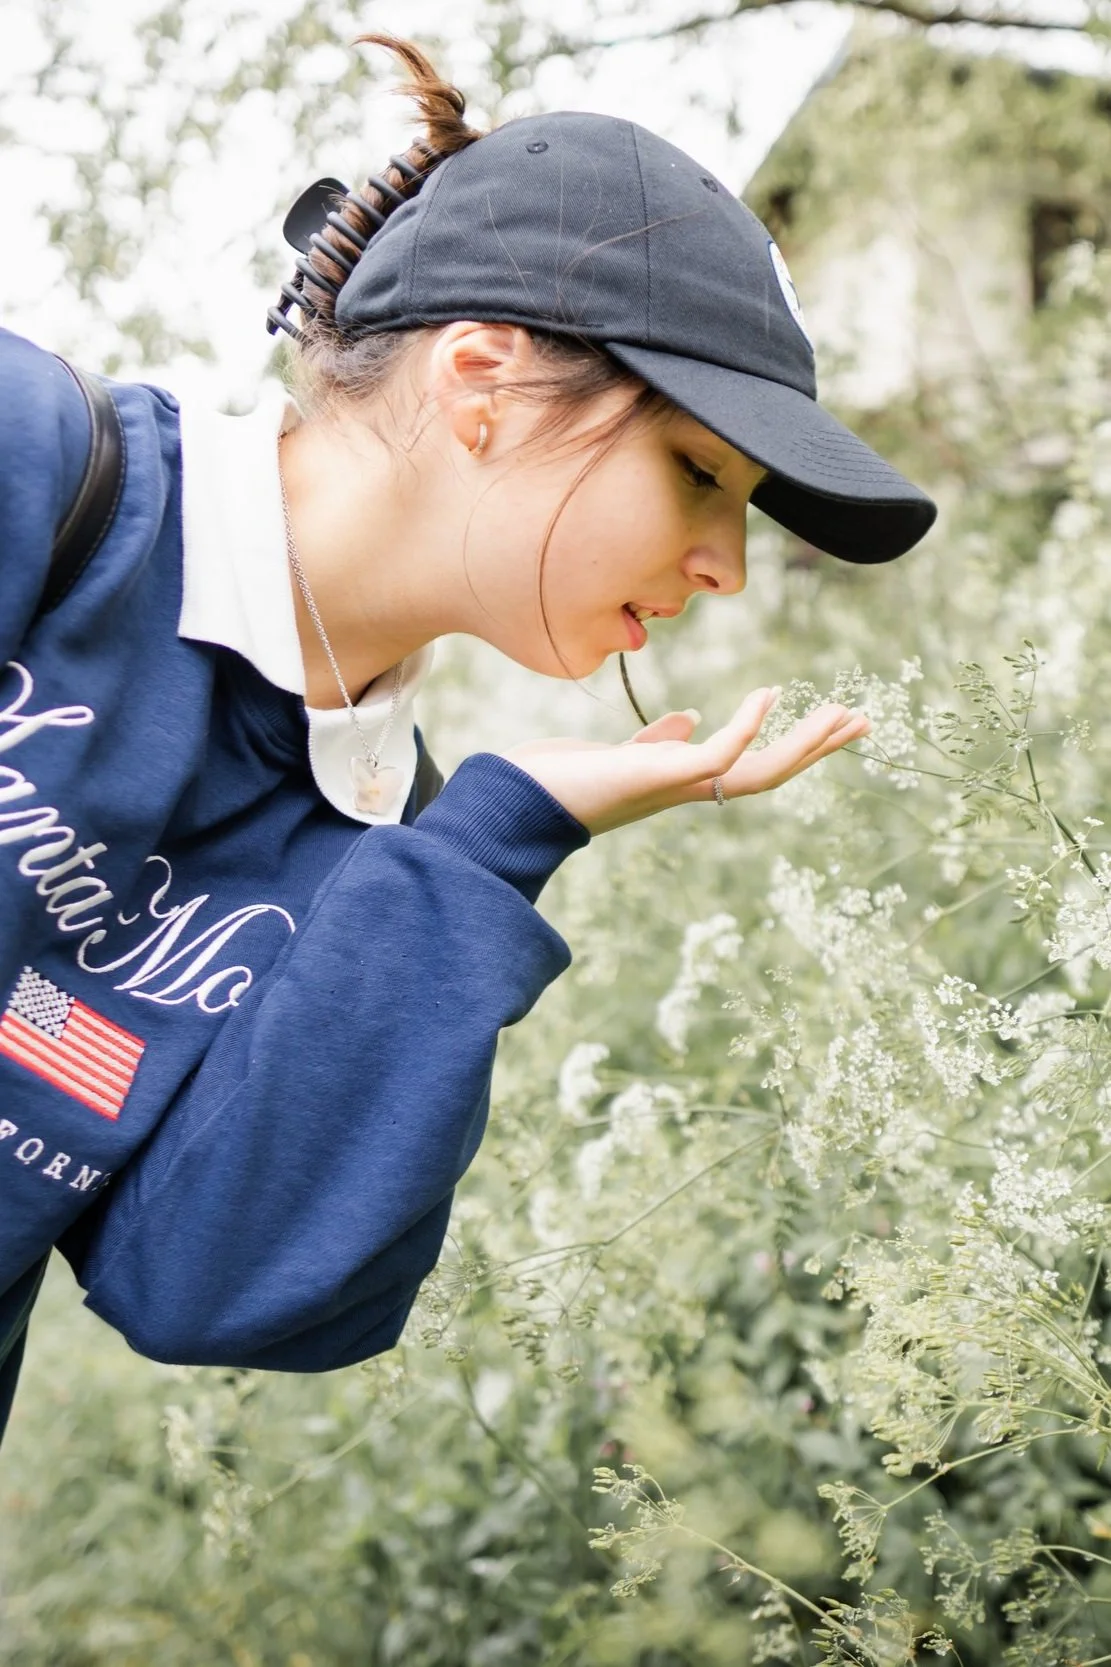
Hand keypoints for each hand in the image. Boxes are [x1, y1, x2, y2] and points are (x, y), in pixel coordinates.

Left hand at [500, 688, 869, 835]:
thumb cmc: (561, 779)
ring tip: (842, 715)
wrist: (517, 800)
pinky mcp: (661, 777)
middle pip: (771, 774)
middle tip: (861, 721)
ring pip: (759, 773)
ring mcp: (677, 786)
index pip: (751, 765)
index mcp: (683, 783)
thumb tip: (688, 722)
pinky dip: (746, 728)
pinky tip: (767, 696)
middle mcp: (688, 790)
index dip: (792, 746)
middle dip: (816, 749)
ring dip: (804, 746)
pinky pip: (719, 755)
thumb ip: (658, 743)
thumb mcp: (622, 755)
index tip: (827, 719)